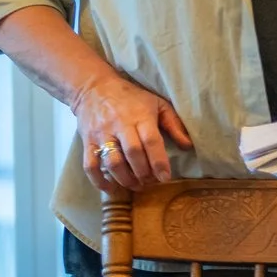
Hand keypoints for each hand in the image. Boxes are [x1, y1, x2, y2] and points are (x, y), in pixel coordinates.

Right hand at [75, 72, 194, 191]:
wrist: (94, 89)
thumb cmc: (132, 98)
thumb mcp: (157, 104)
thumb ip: (173, 124)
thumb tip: (188, 146)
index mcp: (140, 116)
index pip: (151, 141)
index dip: (159, 161)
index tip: (165, 177)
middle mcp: (120, 126)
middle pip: (132, 153)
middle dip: (143, 172)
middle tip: (151, 183)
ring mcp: (101, 135)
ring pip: (112, 161)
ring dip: (125, 179)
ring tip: (136, 186)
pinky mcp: (87, 141)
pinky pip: (90, 165)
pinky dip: (99, 180)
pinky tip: (111, 188)